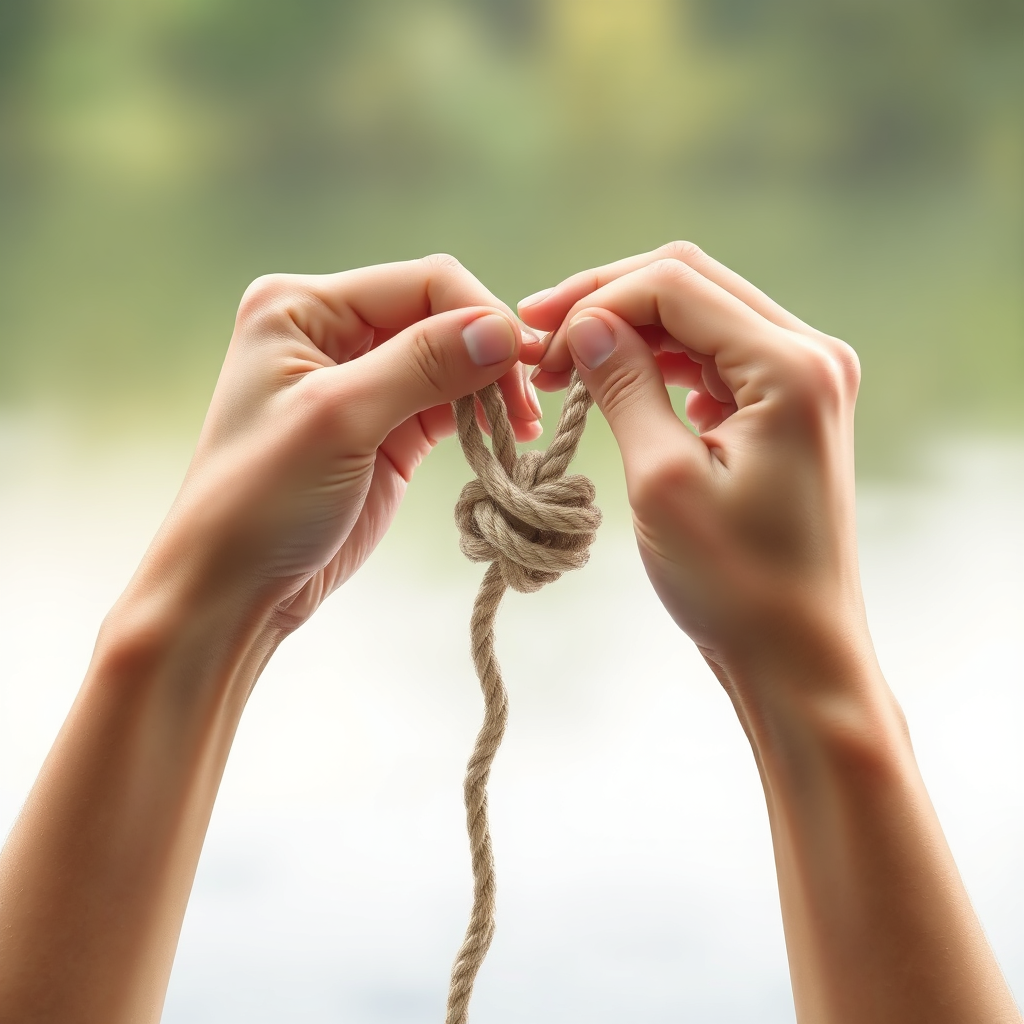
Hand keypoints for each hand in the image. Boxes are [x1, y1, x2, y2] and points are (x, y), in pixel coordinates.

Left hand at [145, 254, 543, 632]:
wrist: (234, 587)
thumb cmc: (261, 499)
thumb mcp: (338, 419)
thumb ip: (422, 365)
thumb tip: (504, 330)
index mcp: (303, 305)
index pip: (421, 284)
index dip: (480, 316)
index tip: (524, 367)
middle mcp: (331, 329)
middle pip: (440, 318)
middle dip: (489, 355)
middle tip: (528, 408)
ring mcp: (360, 379)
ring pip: (450, 362)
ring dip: (490, 389)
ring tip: (521, 428)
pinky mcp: (385, 426)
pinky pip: (446, 403)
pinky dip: (478, 417)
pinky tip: (503, 437)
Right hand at [519, 241, 864, 685]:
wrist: (797, 655)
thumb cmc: (735, 584)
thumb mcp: (663, 479)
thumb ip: (624, 385)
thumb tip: (582, 322)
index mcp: (791, 366)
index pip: (674, 285)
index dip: (593, 299)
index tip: (533, 341)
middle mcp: (811, 356)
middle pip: (690, 283)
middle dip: (605, 302)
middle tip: (536, 337)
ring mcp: (805, 379)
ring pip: (699, 316)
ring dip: (628, 331)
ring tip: (563, 365)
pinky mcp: (789, 408)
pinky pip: (715, 357)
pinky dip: (661, 363)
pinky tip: (619, 385)